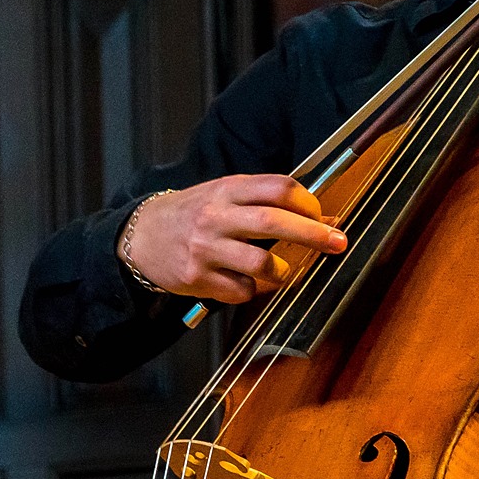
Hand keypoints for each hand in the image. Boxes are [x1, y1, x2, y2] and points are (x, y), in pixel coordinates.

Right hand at [120, 175, 346, 303]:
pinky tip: (244, 282)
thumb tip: (324, 218)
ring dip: (283, 271)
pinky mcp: (197, 278)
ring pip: (260, 263)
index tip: (321, 215)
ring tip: (283, 271)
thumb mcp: (226, 195)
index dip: (307, 202)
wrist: (141, 236)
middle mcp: (217, 216)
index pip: (278, 187)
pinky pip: (240, 291)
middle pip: (274, 222)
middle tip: (337, 243)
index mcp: (227, 190)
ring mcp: (206, 248)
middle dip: (313, 234)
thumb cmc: (194, 214)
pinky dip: (252, 290)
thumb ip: (267, 203)